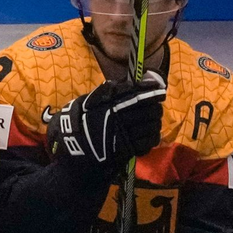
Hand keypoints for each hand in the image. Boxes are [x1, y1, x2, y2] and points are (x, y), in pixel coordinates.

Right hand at [47, 71, 165, 168]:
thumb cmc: (82, 120)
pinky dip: (152, 137)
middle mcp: (119, 119)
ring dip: (155, 123)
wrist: (74, 145)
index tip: (158, 90)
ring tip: (153, 121)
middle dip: (155, 108)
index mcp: (110, 106)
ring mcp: (124, 135)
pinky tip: (150, 134)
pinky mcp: (126, 150)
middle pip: (148, 111)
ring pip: (151, 127)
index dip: (150, 92)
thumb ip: (109, 92)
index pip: (136, 96)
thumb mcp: (91, 101)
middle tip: (155, 106)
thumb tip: (126, 82)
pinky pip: (147, 143)